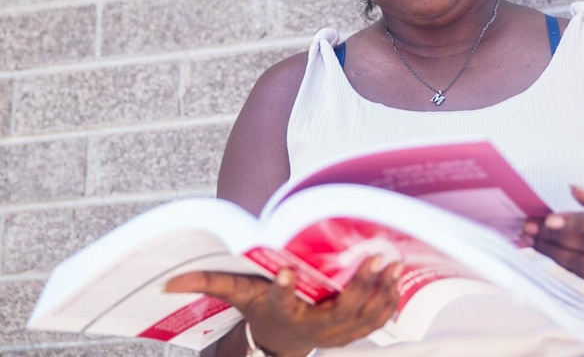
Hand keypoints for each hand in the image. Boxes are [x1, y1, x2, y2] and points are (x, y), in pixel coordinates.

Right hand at [165, 256, 402, 355]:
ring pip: (363, 316)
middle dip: (357, 286)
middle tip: (373, 257)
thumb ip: (210, 284)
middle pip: (337, 311)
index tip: (285, 271)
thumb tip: (169, 282)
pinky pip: (375, 320)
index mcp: (282, 314)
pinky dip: (389, 302)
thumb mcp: (239, 295)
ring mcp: (337, 332)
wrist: (283, 341)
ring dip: (380, 292)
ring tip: (393, 264)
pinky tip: (399, 279)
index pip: (280, 304)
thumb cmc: (262, 308)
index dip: (283, 290)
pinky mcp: (354, 330)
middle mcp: (313, 327)